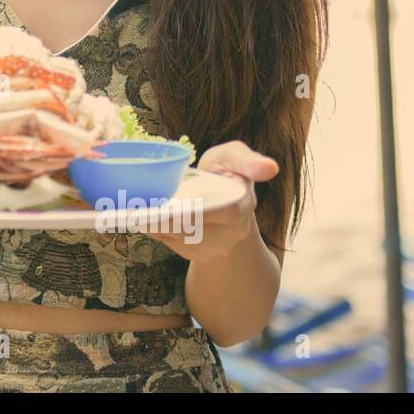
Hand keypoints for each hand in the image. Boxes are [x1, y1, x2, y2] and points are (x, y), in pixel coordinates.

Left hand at [143, 140, 277, 267]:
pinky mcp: (202, 257)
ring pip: (178, 238)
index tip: (169, 203)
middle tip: (143, 202)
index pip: (219, 213)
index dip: (191, 210)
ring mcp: (218, 248)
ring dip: (157, 223)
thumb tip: (271, 167)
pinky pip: (172, 244)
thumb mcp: (231, 156)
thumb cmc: (223, 171)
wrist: (220, 200)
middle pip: (191, 229)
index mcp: (242, 206)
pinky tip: (155, 216)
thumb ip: (246, 159)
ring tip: (146, 206)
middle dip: (164, 216)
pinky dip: (158, 230)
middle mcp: (234, 232)